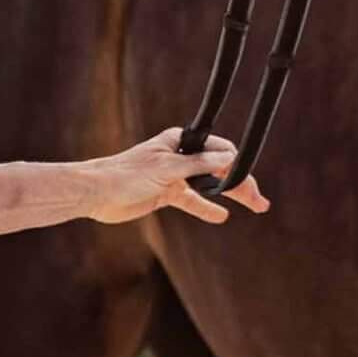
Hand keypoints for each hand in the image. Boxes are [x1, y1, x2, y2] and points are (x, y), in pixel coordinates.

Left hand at [83, 127, 272, 225]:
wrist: (97, 193)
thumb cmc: (128, 173)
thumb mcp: (167, 167)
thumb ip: (199, 164)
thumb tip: (229, 157)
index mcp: (180, 141)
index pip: (218, 149)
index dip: (236, 163)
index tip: (249, 178)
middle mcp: (180, 156)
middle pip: (218, 168)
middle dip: (240, 182)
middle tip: (260, 200)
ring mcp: (175, 176)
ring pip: (209, 185)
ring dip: (229, 195)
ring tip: (254, 206)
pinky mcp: (167, 194)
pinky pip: (192, 201)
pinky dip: (207, 208)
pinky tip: (222, 215)